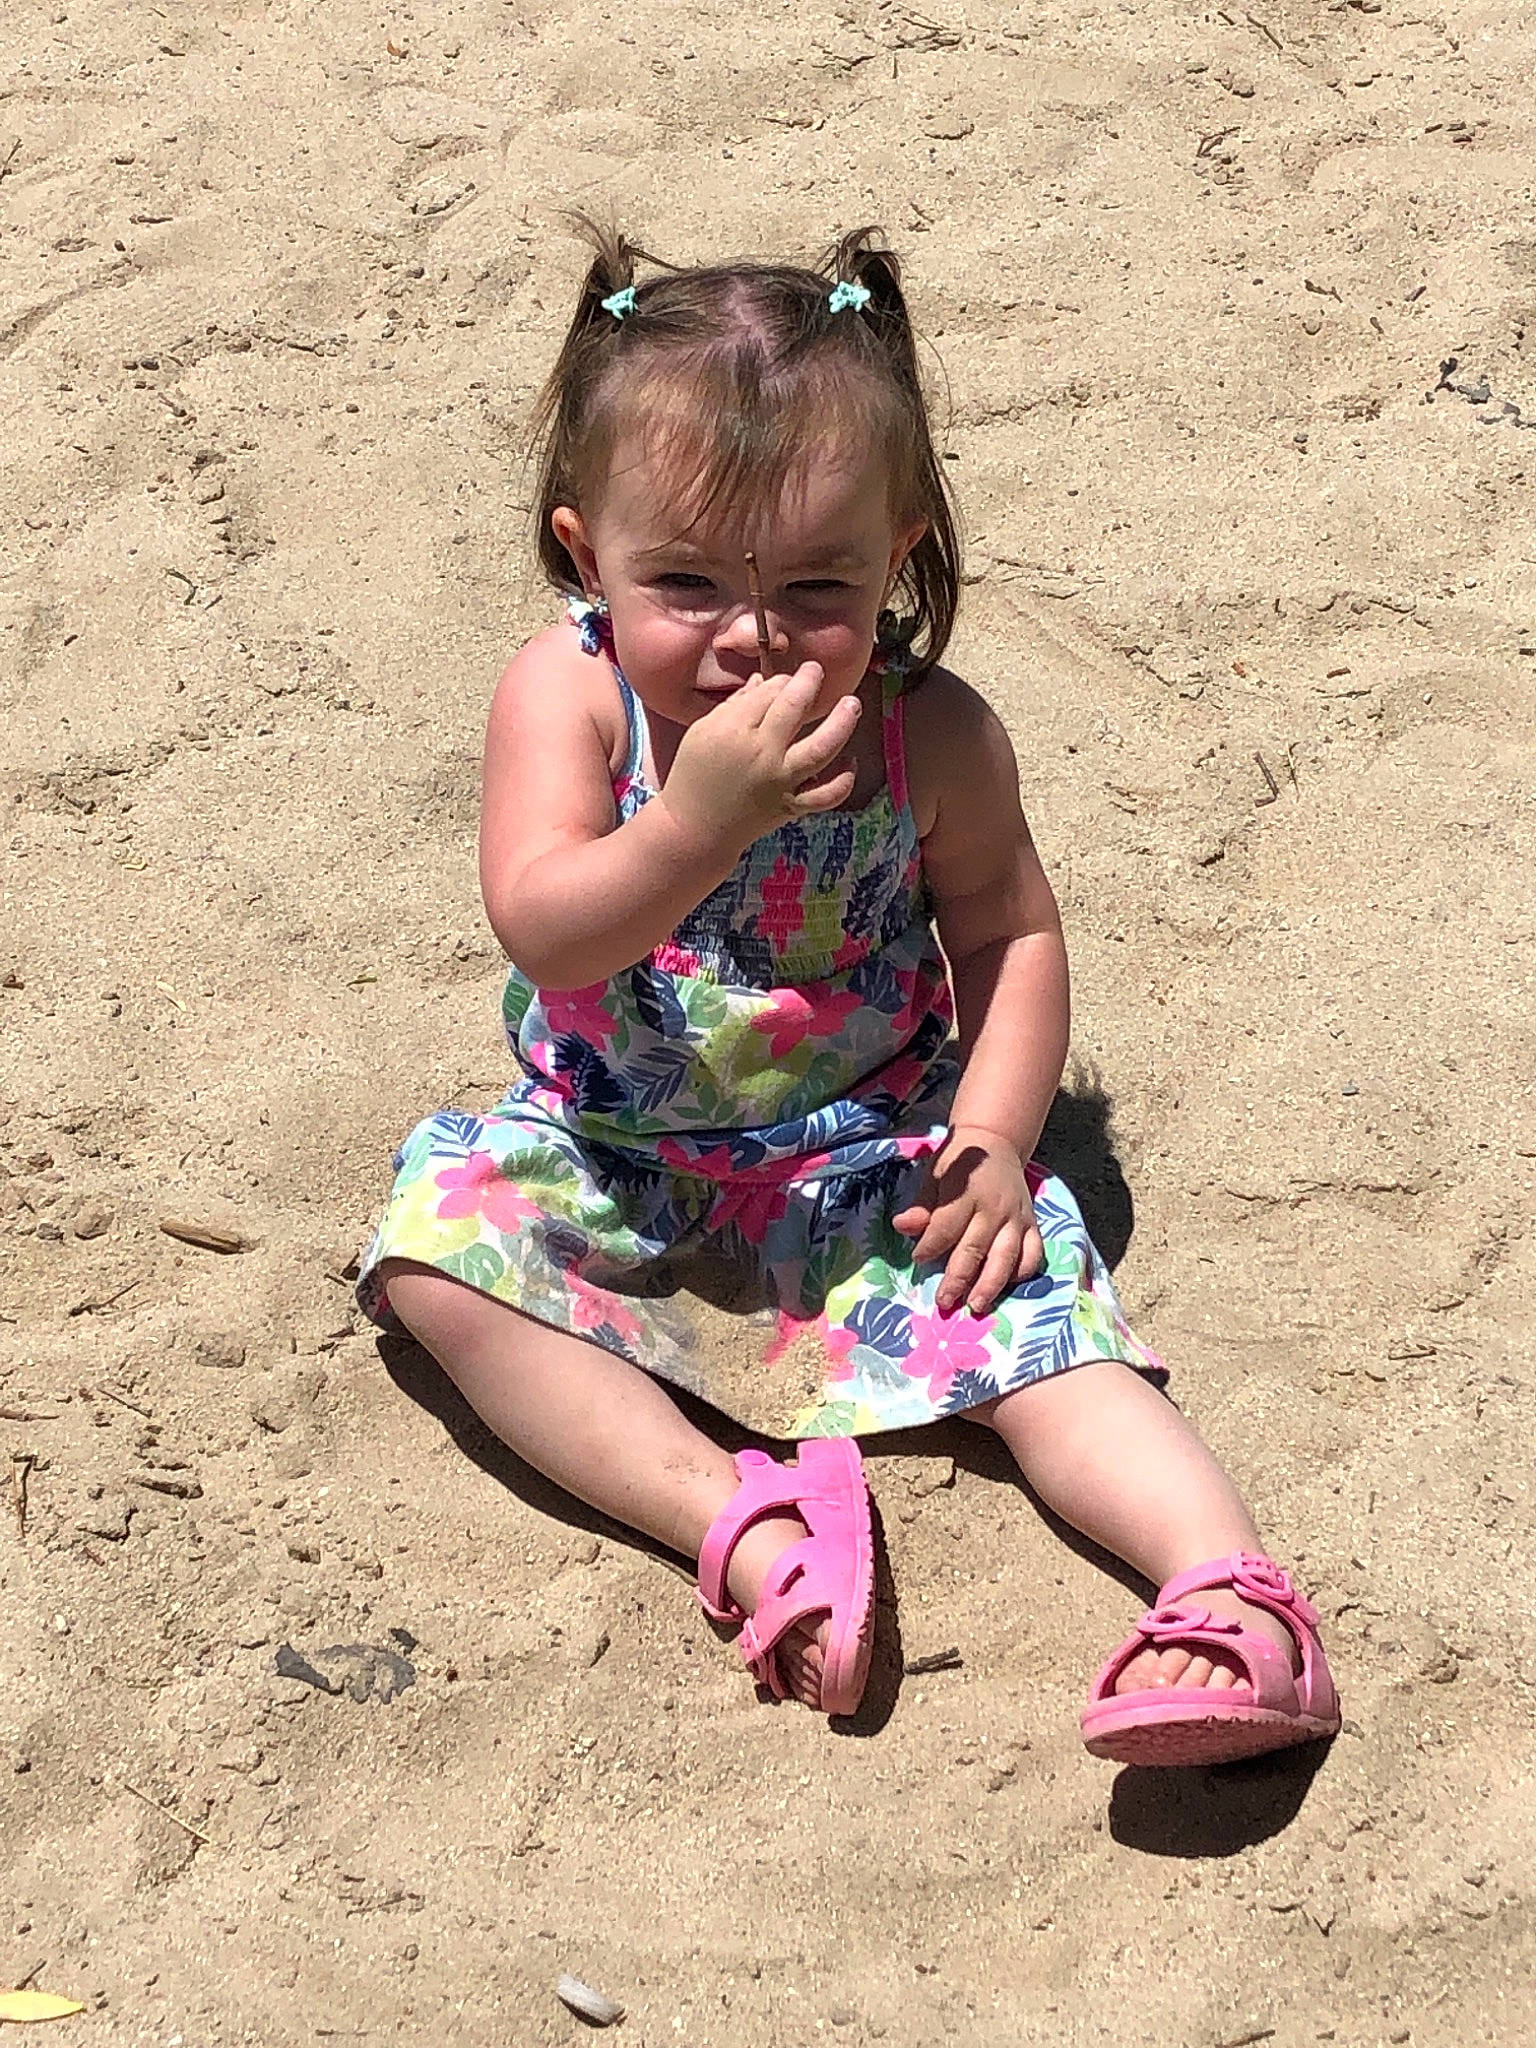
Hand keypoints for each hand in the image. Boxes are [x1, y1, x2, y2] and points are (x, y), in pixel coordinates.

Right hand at [657, 662, 860, 856]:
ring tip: (852, 704)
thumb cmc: (693, 776)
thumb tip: (762, 680)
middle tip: (816, 671)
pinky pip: (826, 795)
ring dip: (842, 723)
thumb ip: (735, 705)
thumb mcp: (702, 732)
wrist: (695, 828)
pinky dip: (843, 781)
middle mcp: (762, 753)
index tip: (785, 680)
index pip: (769, 692)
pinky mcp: (791, 805)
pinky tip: (851, 761)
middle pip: (795, 708)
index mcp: (734, 730)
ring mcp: (781, 781)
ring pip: (821, 748)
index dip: (782, 680)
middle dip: (810, 683)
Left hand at [893, 1125, 1044, 1315]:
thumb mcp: (934, 1175)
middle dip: (958, 1278)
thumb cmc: (958, 1162)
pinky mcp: (1033, 1224)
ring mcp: (1017, 1218)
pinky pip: (1033, 1253)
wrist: (995, 1143)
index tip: (918, 1259)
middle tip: (944, 1301)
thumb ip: (922, 1205)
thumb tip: (903, 1227)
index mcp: (968, 1192)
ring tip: (977, 1305)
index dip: (931, 1246)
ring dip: (991, 1284)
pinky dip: (1023, 1272)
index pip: (947, 1226)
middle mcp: (995, 1207)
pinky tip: (1007, 1286)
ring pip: (1007, 1256)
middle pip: (976, 1248)